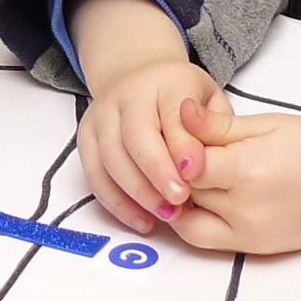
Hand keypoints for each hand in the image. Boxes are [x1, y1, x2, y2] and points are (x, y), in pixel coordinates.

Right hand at [79, 57, 233, 233]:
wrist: (140, 81)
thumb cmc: (183, 99)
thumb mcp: (211, 103)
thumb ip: (215, 129)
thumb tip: (205, 163)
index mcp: (166, 81)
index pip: (172, 112)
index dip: (182, 144)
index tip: (195, 172)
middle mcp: (128, 94)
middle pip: (136, 134)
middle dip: (157, 172)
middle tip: (179, 199)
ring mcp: (102, 115)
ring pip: (111, 157)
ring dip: (138, 192)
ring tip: (166, 214)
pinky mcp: (86, 137)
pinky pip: (94, 174)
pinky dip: (116, 203)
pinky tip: (141, 219)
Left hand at [174, 103, 300, 252]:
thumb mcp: (268, 124)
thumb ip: (219, 126)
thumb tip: (180, 114)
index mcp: (248, 170)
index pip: (186, 165)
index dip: (174, 150)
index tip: (172, 136)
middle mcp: (245, 209)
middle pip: (184, 193)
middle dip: (173, 174)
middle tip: (173, 153)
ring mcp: (250, 235)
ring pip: (188, 223)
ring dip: (179, 202)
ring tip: (185, 179)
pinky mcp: (255, 250)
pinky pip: (207, 241)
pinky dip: (196, 221)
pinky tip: (202, 199)